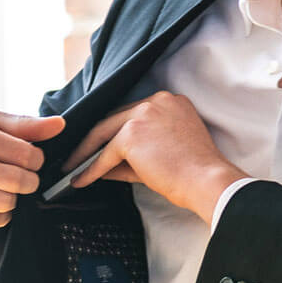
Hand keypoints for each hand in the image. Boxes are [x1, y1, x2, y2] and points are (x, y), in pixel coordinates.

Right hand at [0, 109, 66, 230]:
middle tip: (20, 177)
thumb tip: (59, 125)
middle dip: (28, 181)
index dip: (35, 159)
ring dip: (12, 199)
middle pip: (18, 181)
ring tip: (0, 188)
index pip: (25, 153)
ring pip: (6, 203)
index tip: (27, 159)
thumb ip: (22, 125)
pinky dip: (0, 215)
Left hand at [62, 91, 246, 222]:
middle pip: (114, 119)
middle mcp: (156, 101)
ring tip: (73, 167)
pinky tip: (82, 179)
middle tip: (77, 155)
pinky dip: (92, 168)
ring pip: (105, 133)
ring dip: (86, 153)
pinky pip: (106, 153)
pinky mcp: (132, 133)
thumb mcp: (164, 154)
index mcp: (169, 102)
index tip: (100, 143)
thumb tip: (104, 165)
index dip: (114, 131)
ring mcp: (143, 114)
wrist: (207, 181)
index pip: (132, 115)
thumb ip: (135, 154)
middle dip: (94, 140)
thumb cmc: (195, 173)